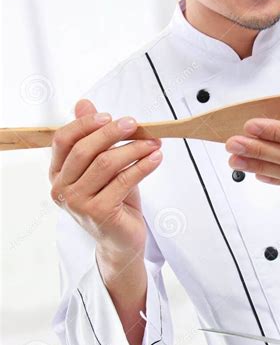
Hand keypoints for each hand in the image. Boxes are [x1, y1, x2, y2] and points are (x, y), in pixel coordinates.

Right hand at [49, 99, 162, 260]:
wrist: (121, 241)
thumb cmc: (113, 201)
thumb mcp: (102, 165)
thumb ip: (92, 136)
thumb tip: (83, 103)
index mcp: (57, 174)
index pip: (63, 140)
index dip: (85, 124)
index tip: (109, 116)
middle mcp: (62, 189)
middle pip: (85, 150)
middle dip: (112, 133)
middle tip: (135, 124)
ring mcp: (78, 203)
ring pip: (106, 163)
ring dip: (134, 148)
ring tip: (153, 142)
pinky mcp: (99, 212)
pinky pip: (124, 180)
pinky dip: (143, 165)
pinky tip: (156, 157)